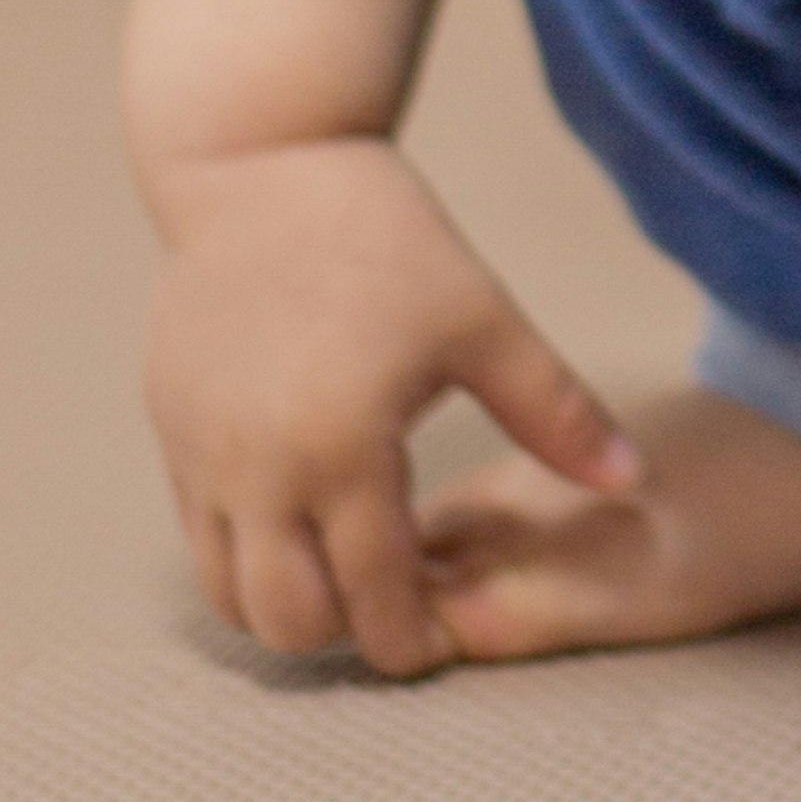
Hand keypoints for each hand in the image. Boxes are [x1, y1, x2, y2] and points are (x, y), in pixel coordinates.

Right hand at [143, 133, 639, 675]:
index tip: (443, 636)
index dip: (414, 640)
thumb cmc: (384, 235)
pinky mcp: (169, 428)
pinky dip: (245, 552)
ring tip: (343, 566)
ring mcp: (201, 453)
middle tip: (394, 603)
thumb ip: (556, 411)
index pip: (375, 601)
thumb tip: (632, 477)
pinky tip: (298, 513)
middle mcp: (256, 469)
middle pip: (289, 624)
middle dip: (347, 633)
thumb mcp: (481, 318)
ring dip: (285, 603)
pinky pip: (198, 532)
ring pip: (227, 592)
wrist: (262, 161)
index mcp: (341, 449)